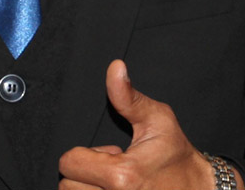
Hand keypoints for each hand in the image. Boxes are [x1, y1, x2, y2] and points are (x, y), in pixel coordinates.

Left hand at [59, 59, 238, 189]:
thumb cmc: (177, 155)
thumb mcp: (157, 119)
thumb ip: (128, 96)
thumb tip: (115, 66)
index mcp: (122, 177)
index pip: (69, 163)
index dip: (84, 152)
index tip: (111, 152)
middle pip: (67, 186)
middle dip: (84, 173)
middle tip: (113, 168)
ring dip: (90, 189)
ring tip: (115, 182)